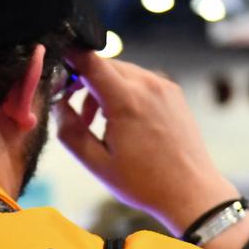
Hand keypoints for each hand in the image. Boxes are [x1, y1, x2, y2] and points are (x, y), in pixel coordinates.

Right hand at [55, 49, 237, 234]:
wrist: (191, 191)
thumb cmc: (145, 182)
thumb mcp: (97, 164)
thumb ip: (70, 131)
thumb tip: (58, 105)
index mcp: (126, 101)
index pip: (90, 60)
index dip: (69, 56)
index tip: (57, 65)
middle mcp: (147, 85)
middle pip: (104, 65)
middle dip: (84, 82)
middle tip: (77, 113)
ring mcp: (164, 86)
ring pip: (122, 72)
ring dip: (104, 89)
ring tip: (101, 124)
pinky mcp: (173, 92)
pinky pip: (140, 81)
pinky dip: (125, 92)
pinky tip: (124, 122)